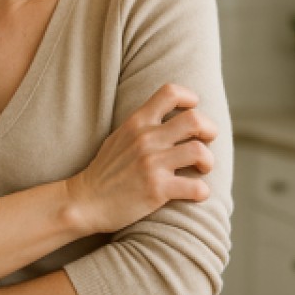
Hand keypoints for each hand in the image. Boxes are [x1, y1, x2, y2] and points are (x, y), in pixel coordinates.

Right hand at [65, 84, 216, 233]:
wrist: (85, 202)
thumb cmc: (104, 171)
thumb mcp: (119, 137)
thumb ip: (141, 125)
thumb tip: (167, 117)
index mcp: (137, 122)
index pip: (170, 92)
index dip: (189, 98)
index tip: (193, 109)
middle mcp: (146, 139)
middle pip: (194, 120)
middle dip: (209, 129)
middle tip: (207, 140)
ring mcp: (152, 164)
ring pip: (199, 151)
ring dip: (208, 161)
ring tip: (202, 168)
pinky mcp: (157, 189)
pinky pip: (196, 187)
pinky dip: (202, 191)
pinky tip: (196, 193)